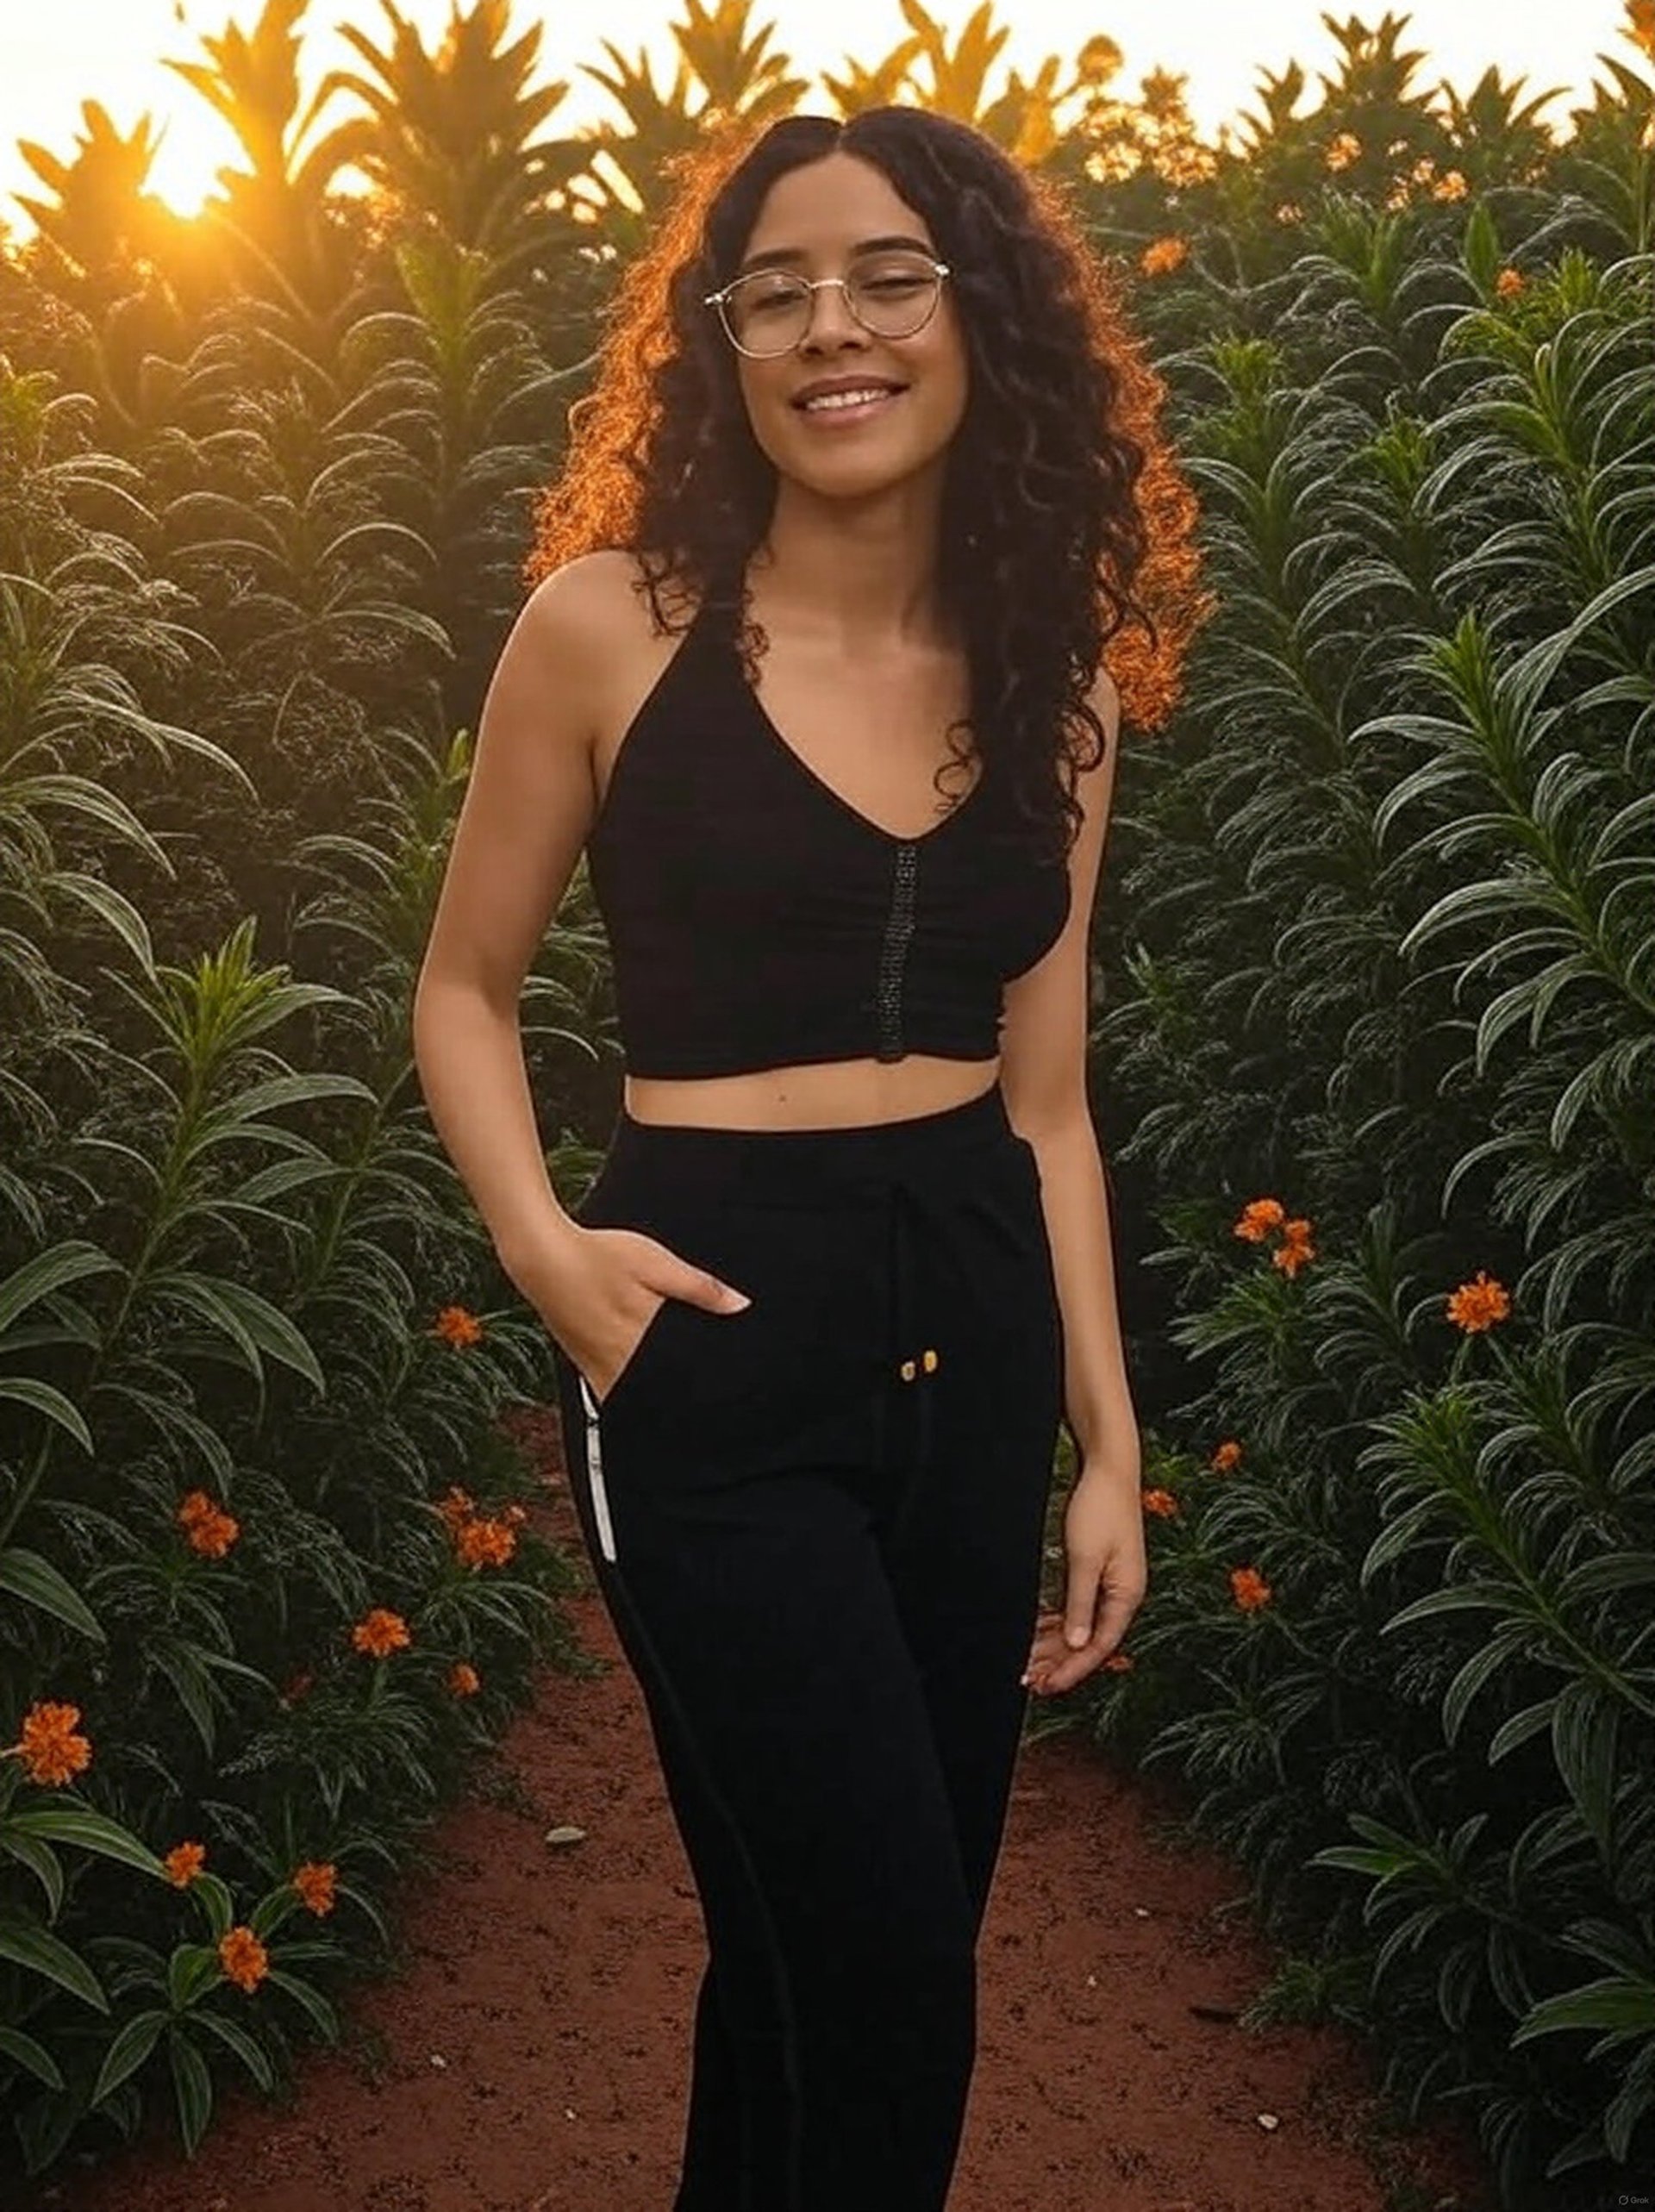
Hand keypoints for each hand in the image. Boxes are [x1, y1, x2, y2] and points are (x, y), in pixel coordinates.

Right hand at [505, 1223, 750, 1404]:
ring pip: (634, 1400)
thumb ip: (699, 1288)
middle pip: (659, 1398)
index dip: (706, 1393)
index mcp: (643, 1338)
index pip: (684, 1378)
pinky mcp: (582, 1364)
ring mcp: (597, 1367)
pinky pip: (610, 1391)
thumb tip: (741, 1306)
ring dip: (654, 1400)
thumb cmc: (600, 1255)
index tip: (727, 1399)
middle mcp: (620, 1361)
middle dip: (683, 1403)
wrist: (542, 1258)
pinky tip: (639, 1382)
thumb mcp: (656, 1263)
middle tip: (708, 1403)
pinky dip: (627, 1392)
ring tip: (677, 1397)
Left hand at [1023, 1453, 1147, 1696]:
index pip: (1099, 1646)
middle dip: (1059, 1663)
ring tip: (1029, 1664)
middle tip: (1030, 1680)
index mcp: (1126, 1595)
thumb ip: (1080, 1603)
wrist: (1109, 1470)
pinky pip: (1076, 1607)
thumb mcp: (1086, 1559)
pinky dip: (1057, 1623)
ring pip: (1080, 1626)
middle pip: (1089, 1640)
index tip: (1046, 1685)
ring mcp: (1109, 1583)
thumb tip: (1076, 1643)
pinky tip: (1038, 1634)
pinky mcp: (1095, 1571)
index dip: (1072, 1669)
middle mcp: (1120, 1594)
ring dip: (1055, 1645)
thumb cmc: (1101, 1509)